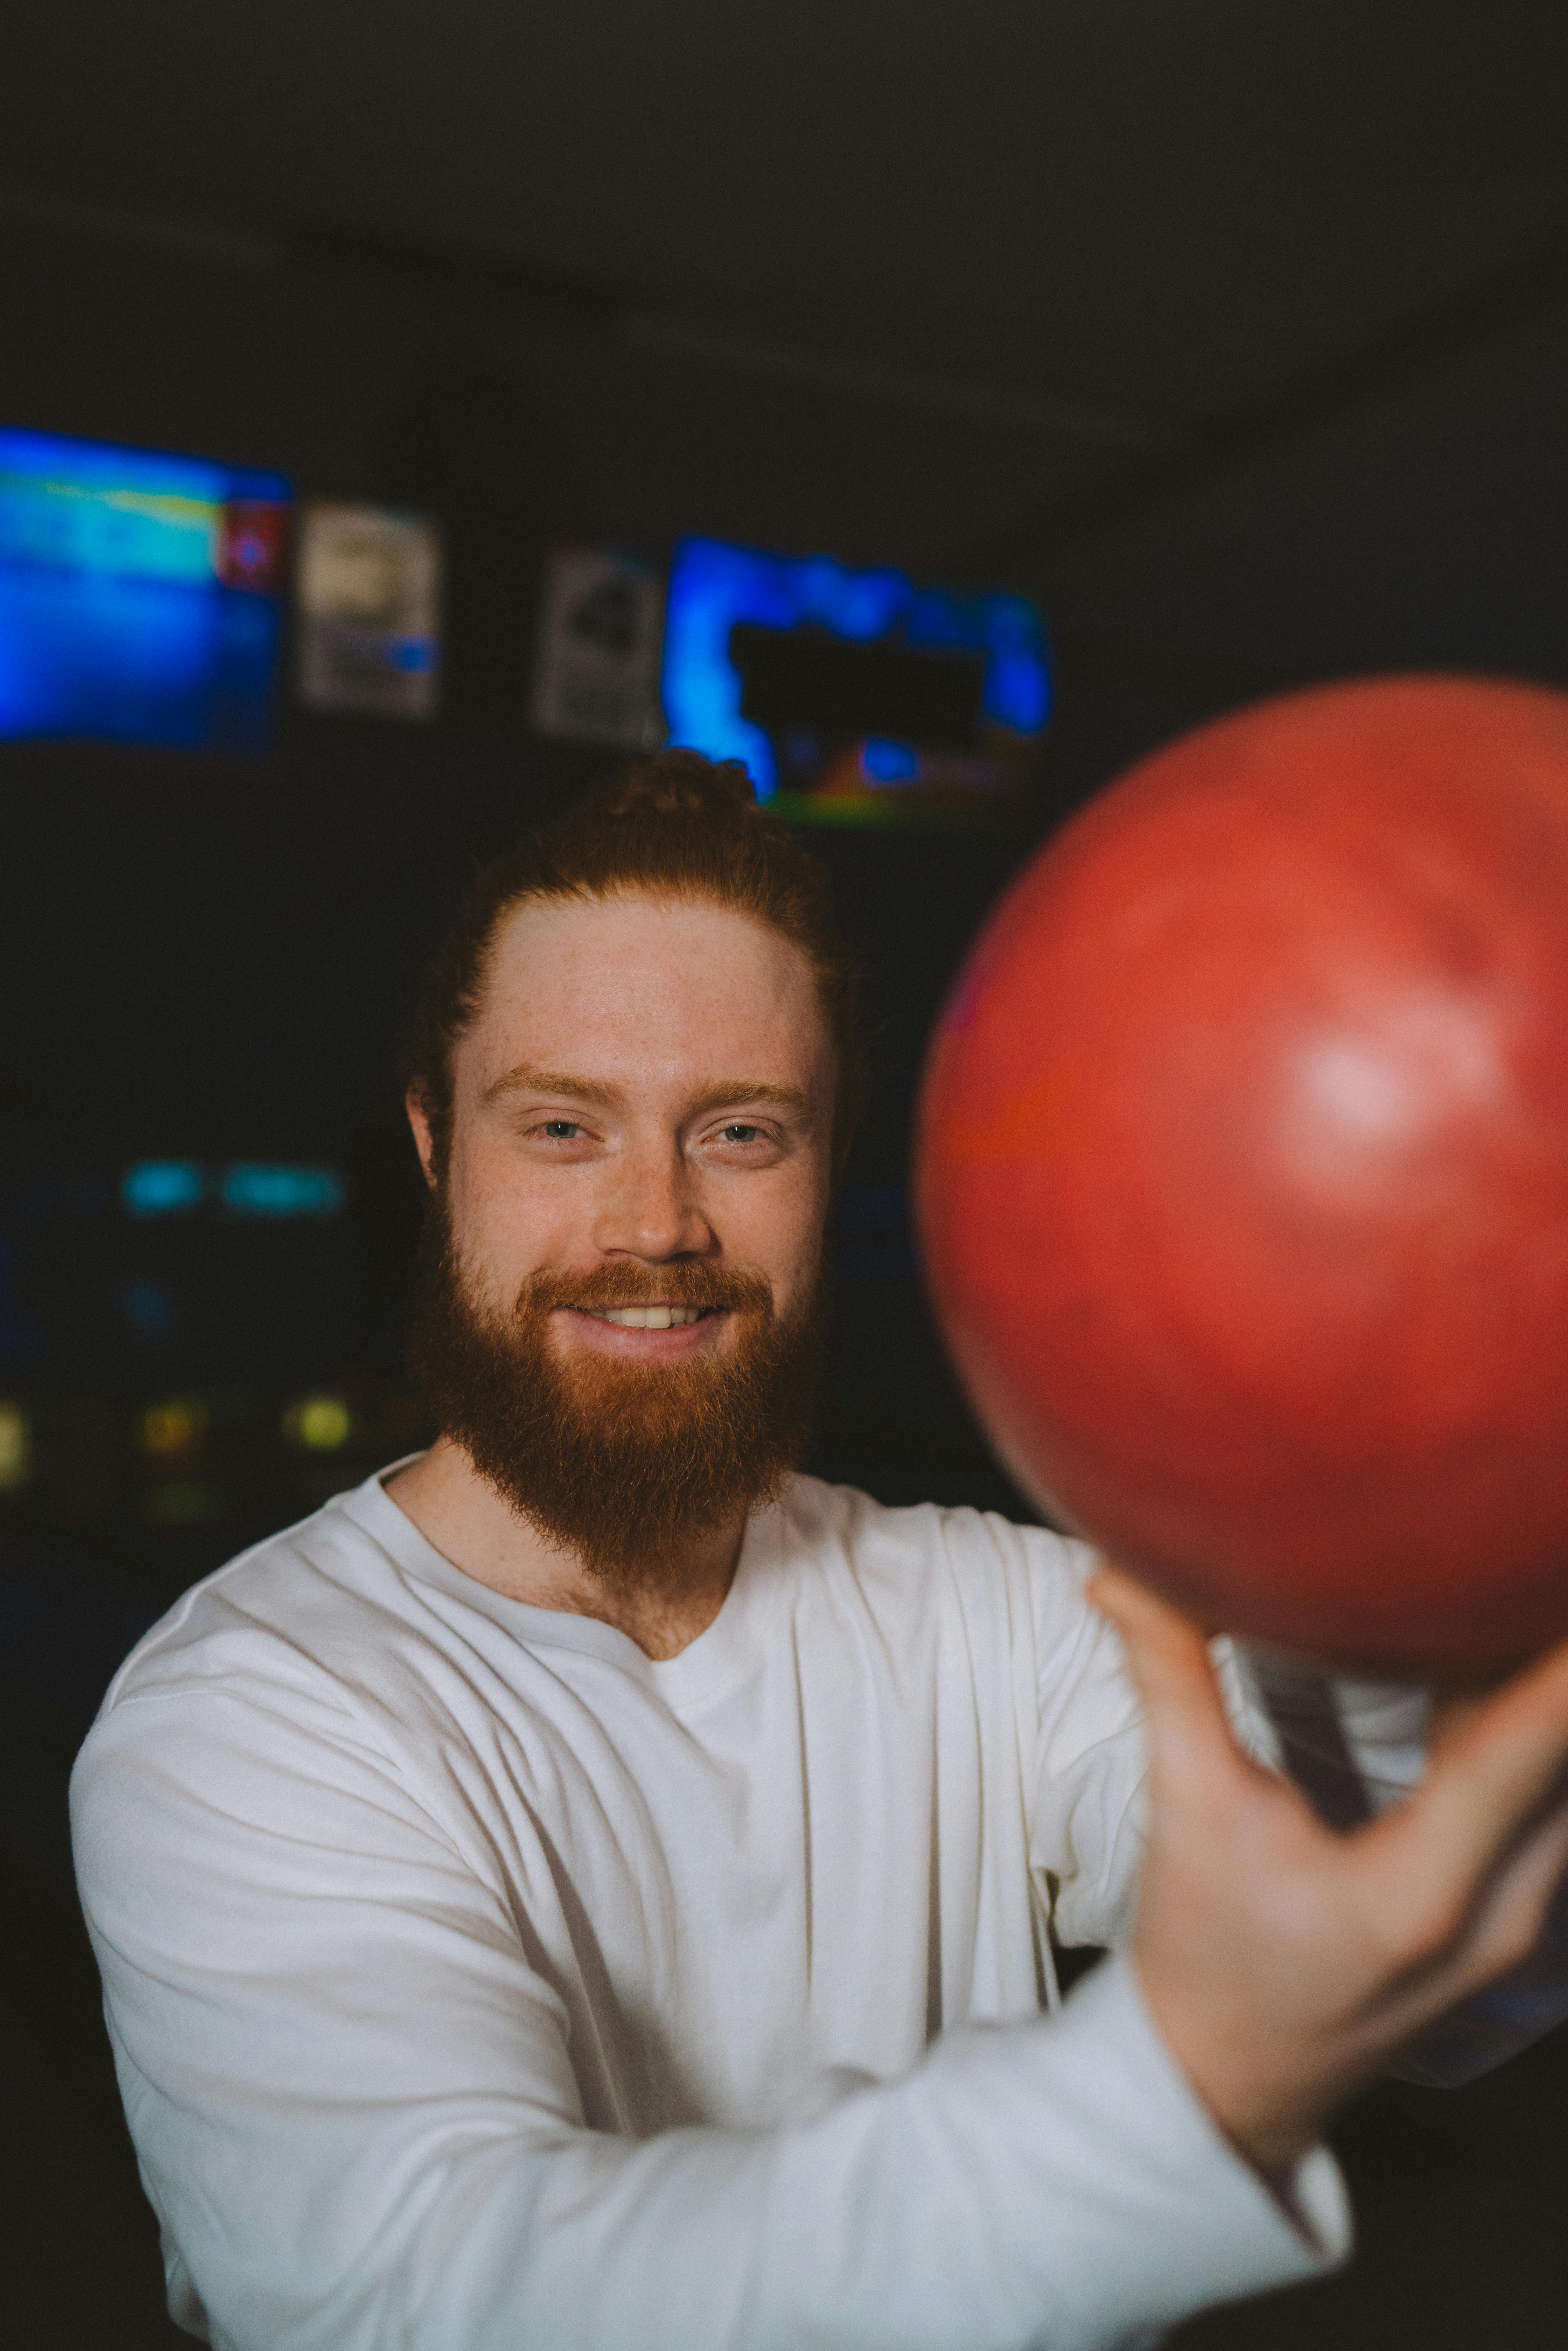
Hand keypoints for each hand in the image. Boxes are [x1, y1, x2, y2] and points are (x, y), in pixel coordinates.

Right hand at [1089, 1565, 1567, 2172]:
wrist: (1222, 2083)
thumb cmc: (1204, 1958)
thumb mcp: (1187, 1810)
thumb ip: (1170, 1677)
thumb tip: (1120, 1570)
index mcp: (1425, 1889)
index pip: (1533, 1741)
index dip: (1556, 1655)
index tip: (1547, 1563)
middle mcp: (1500, 1910)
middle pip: (1566, 1755)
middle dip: (1548, 1655)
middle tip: (1523, 1556)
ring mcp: (1516, 1922)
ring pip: (1564, 1781)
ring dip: (1538, 1698)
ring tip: (1506, 1601)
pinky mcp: (1507, 1915)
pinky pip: (1545, 1804)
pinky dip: (1527, 1735)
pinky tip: (1487, 1672)